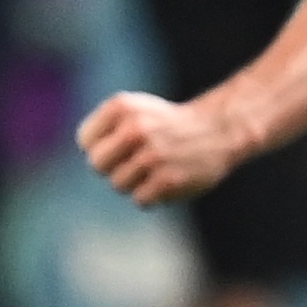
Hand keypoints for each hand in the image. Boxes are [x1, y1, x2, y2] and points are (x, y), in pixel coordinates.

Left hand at [78, 90, 238, 207]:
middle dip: (114, 166)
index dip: (103, 145)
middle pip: (97, 164)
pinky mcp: (169, 181)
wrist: (220, 130)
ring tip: (158, 167)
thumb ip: (102, 130)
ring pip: (118, 184)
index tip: (125, 141)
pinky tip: (169, 180)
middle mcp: (136, 128)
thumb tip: (90, 158)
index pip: (86, 140)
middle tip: (138, 159)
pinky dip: (153, 195)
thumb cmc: (167, 124)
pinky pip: (140, 200)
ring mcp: (153, 156)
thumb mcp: (133, 111)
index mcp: (122, 107)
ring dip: (136, 182)